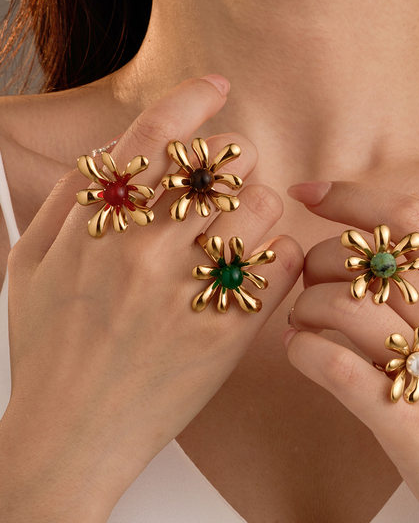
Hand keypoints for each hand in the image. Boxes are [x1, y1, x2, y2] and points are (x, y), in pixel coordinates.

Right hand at [0, 77, 302, 522]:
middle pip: (223, 164)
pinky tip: (258, 269)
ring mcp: (188, 291)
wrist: (71, 434)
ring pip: (262, 206)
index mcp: (97, 225)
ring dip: (261, 208)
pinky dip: (278, 255)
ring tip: (243, 231)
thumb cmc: (51, 348)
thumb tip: (114, 153)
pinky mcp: (227, 332)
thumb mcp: (33, 264)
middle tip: (228, 184)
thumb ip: (70, 200)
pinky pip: (280, 263)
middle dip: (235, 164)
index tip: (217, 88)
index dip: (191, 100)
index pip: (154, 135)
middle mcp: (144, 250)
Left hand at [285, 181, 418, 522]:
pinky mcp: (410, 424)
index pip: (412, 219)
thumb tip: (392, 265)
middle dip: (317, 263)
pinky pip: (334, 366)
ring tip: (300, 322)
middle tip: (307, 284)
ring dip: (304, 307)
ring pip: (342, 307)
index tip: (307, 191)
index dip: (352, 198)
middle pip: (364, 260)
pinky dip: (303, 350)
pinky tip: (298, 352)